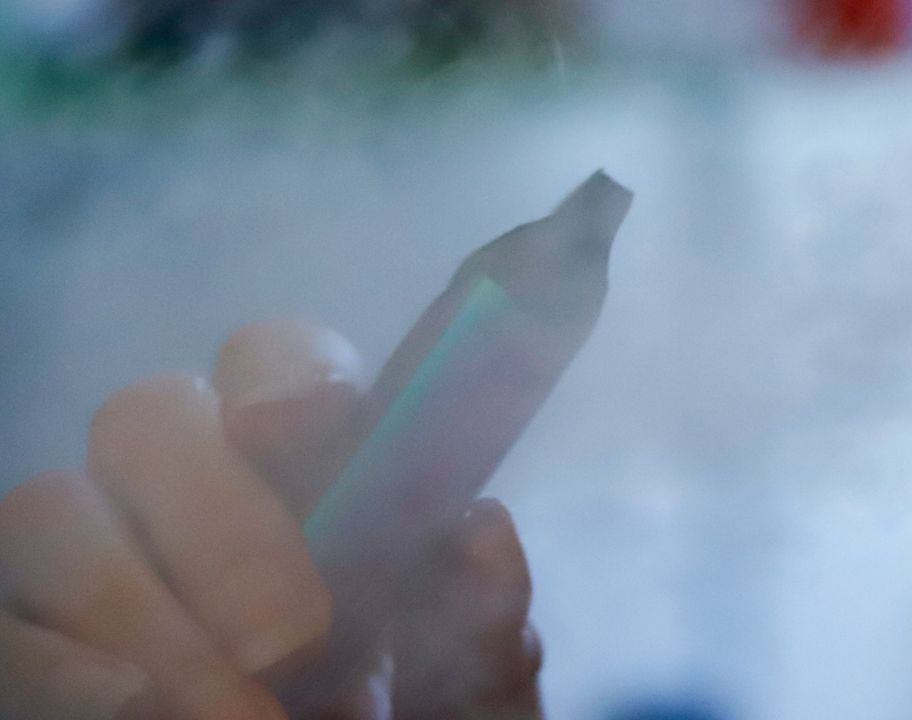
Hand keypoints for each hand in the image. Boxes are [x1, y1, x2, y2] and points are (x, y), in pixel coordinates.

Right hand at [0, 319, 542, 718]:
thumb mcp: (467, 694)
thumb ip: (482, 623)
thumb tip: (480, 530)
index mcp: (313, 475)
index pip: (276, 364)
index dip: (285, 374)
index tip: (299, 423)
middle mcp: (190, 495)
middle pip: (150, 418)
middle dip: (218, 521)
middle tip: (291, 639)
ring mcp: (93, 564)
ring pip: (53, 512)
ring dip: (140, 611)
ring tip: (243, 714)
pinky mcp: (26, 641)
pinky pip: (4, 626)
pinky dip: (59, 668)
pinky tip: (134, 710)